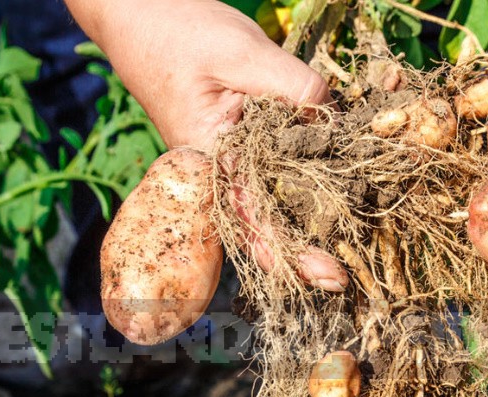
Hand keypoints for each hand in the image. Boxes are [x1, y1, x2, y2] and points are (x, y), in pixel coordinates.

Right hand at [66, 0, 347, 290]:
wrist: (140, 15)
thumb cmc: (177, 33)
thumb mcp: (238, 51)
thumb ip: (287, 84)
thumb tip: (329, 114)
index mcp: (209, 158)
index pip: (251, 220)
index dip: (289, 253)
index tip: (327, 276)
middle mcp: (219, 168)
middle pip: (264, 223)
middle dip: (304, 251)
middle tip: (344, 279)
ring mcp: (231, 155)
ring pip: (273, 198)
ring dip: (308, 219)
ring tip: (348, 244)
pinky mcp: (244, 137)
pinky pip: (276, 165)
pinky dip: (306, 174)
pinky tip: (337, 178)